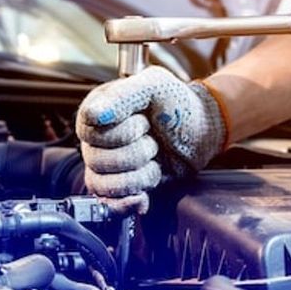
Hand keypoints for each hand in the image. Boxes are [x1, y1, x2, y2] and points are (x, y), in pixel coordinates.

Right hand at [76, 67, 226, 213]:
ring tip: (155, 161)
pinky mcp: (119, 185)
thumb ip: (121, 96)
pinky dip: (128, 202)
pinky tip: (143, 196)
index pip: (90, 131)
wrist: (200, 131)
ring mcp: (106, 164)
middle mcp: (96, 138)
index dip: (121, 131)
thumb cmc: (177, 104)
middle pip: (97, 160)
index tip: (144, 120)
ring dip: (138, 175)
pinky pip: (108, 204)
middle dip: (136, 153)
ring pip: (104, 184)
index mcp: (98, 109)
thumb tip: (93, 114)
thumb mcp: (153, 86)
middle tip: (154, 140)